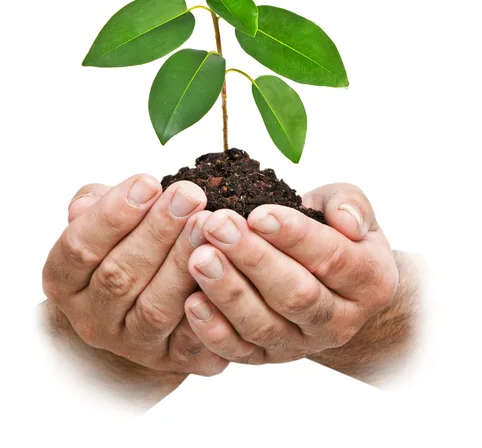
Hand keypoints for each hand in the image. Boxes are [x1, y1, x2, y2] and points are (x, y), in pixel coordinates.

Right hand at [42, 175, 227, 375]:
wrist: (139, 305)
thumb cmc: (121, 248)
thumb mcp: (100, 221)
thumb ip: (94, 206)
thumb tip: (93, 201)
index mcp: (65, 281)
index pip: (79, 248)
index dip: (113, 214)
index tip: (148, 182)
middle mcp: (92, 318)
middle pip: (119, 276)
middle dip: (157, 232)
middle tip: (189, 195)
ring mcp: (131, 344)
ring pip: (155, 308)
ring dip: (182, 264)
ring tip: (207, 224)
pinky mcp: (171, 360)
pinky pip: (190, 340)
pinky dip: (208, 309)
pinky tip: (225, 271)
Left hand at [183, 183, 398, 363]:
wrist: (329, 283)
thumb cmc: (333, 232)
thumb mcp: (349, 208)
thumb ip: (351, 204)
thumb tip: (347, 221)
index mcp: (369, 280)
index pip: (332, 259)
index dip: (295, 236)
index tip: (259, 214)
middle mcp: (339, 320)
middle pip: (296, 295)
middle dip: (253, 259)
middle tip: (217, 226)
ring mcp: (302, 344)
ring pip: (264, 325)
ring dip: (228, 291)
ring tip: (198, 257)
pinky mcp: (267, 357)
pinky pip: (240, 351)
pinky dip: (214, 331)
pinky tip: (191, 301)